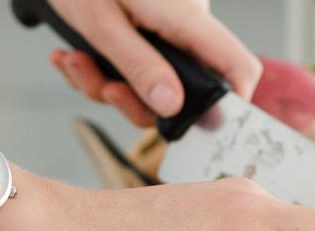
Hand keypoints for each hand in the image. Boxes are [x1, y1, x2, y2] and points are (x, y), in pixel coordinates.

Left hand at [47, 0, 261, 126]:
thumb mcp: (101, 22)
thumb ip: (139, 65)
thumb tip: (171, 106)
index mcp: (187, 19)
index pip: (238, 68)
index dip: (232, 104)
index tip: (199, 126)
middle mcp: (186, 27)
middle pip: (187, 89)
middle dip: (137, 101)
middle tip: (105, 89)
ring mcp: (168, 30)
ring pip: (154, 84)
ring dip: (109, 85)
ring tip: (76, 62)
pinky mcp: (148, 31)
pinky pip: (137, 68)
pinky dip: (103, 70)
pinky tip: (77, 55)